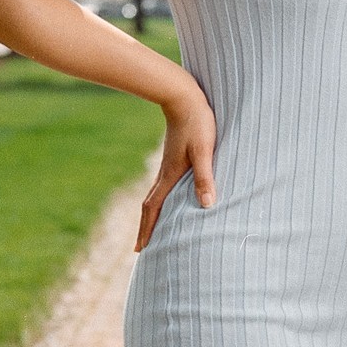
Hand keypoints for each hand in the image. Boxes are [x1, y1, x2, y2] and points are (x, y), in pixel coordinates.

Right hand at [136, 82, 216, 250]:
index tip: (140, 250)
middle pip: (149, 206)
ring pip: (155, 196)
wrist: (184, 96)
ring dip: (151, 215)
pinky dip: (160, 200)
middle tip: (140, 248)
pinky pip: (162, 186)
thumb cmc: (198, 123)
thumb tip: (207, 205)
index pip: (153, 209)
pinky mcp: (173, 158)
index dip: (147, 230)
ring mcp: (167, 165)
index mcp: (169, 175)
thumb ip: (205, 177)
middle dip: (144, 228)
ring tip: (151, 228)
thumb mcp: (204, 151)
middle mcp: (164, 173)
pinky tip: (168, 200)